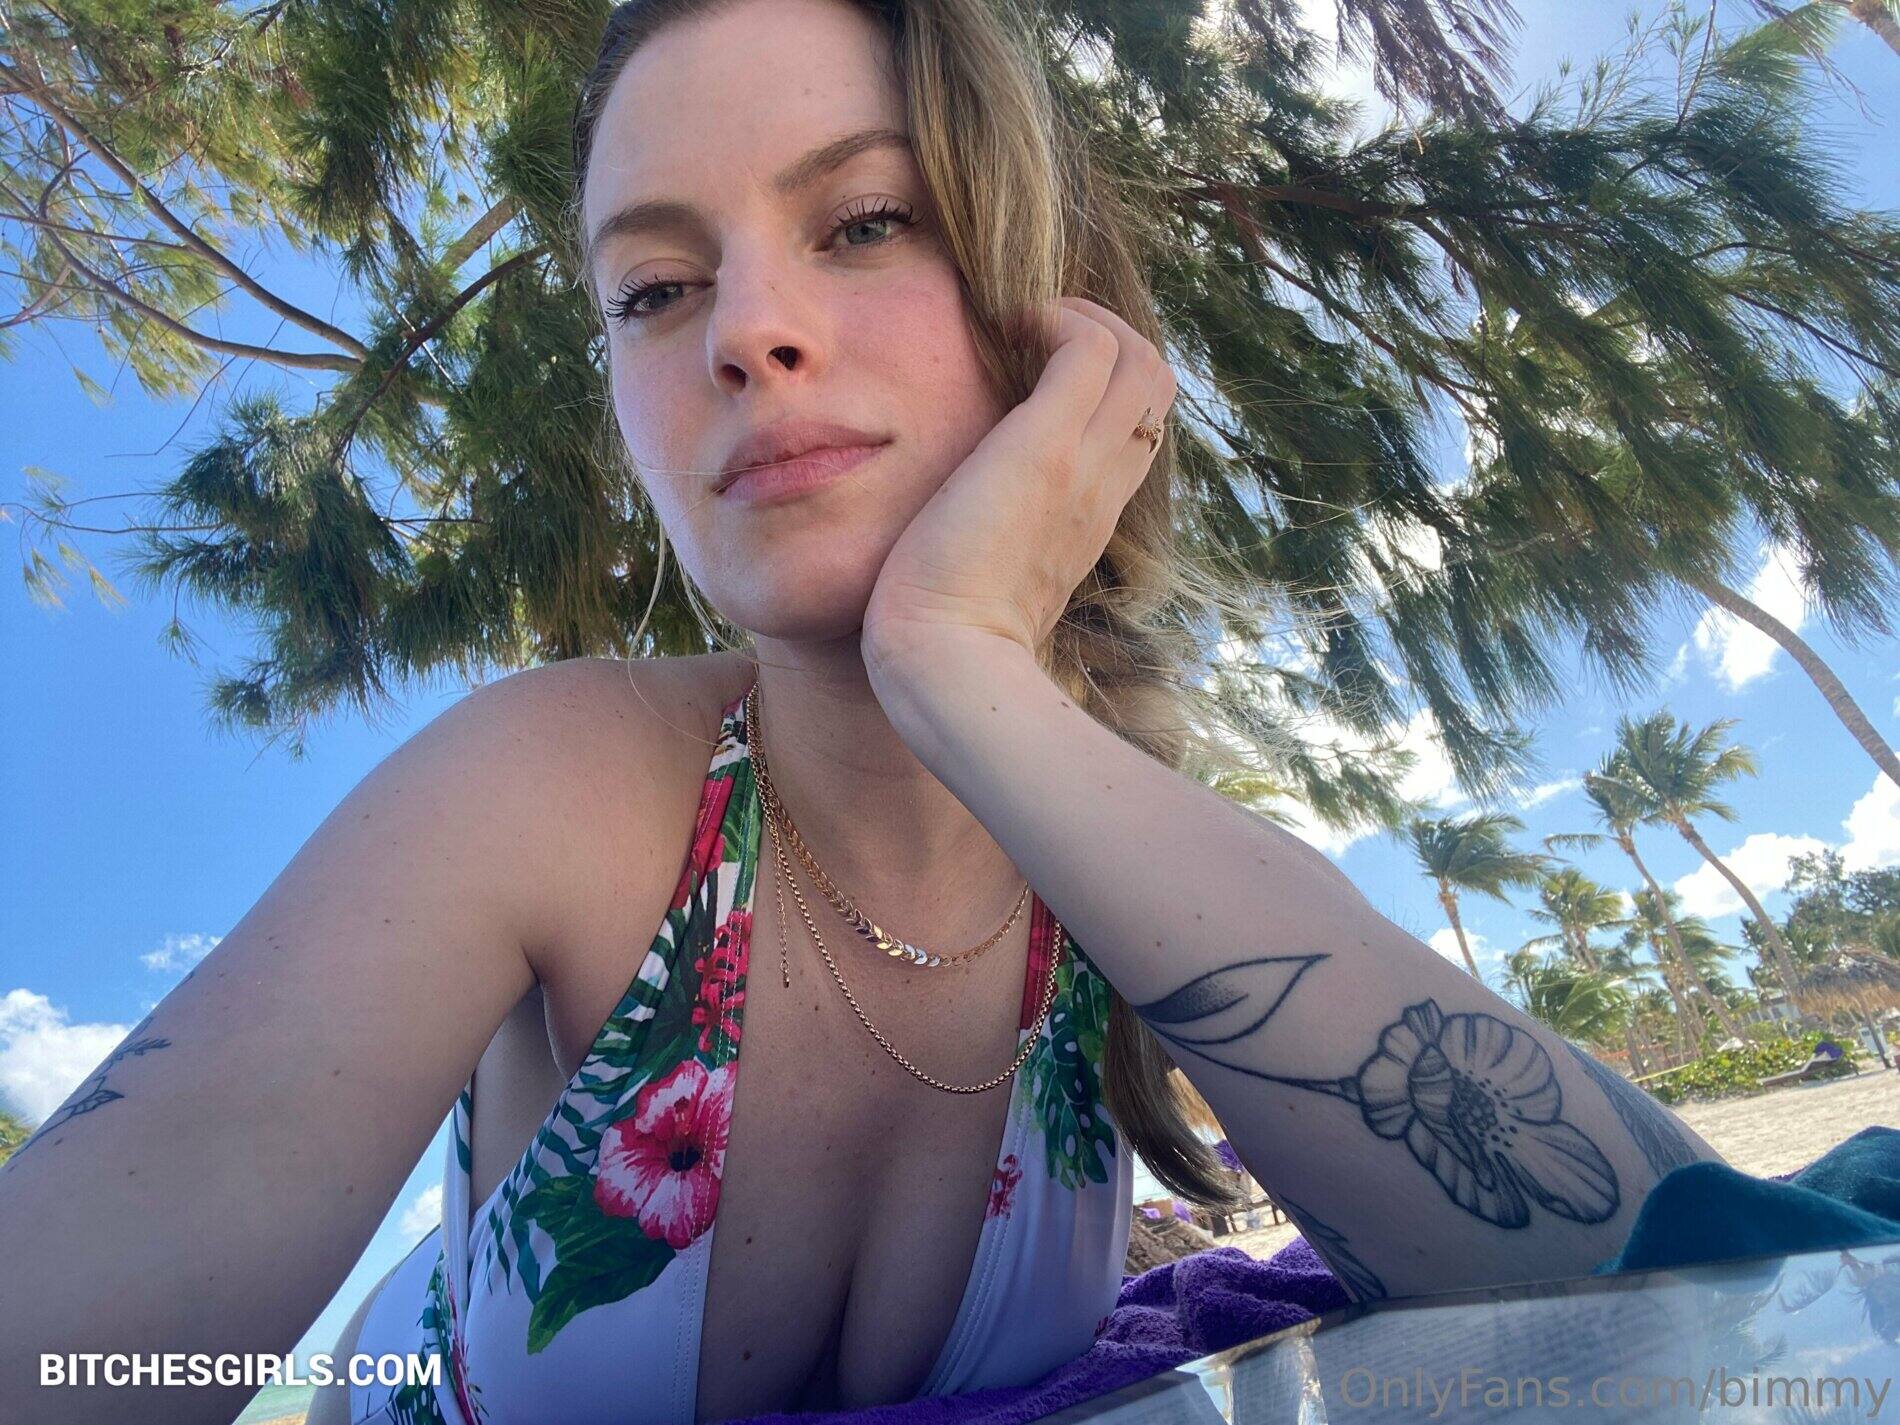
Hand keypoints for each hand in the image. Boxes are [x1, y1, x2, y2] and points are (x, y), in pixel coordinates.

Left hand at [859, 295, 1176, 670]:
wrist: (946, 664)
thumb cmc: (944, 637)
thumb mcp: (988, 583)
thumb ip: (994, 548)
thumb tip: (956, 529)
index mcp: (1090, 519)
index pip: (1137, 430)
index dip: (1105, 385)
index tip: (1039, 372)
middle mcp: (1102, 489)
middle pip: (1157, 384)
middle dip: (1109, 334)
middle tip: (1040, 332)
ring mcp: (1084, 466)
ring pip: (1140, 358)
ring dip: (1087, 318)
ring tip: (1028, 322)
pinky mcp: (1047, 447)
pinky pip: (1089, 348)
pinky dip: (1058, 317)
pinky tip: (1009, 325)